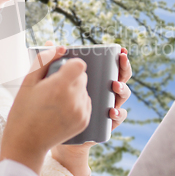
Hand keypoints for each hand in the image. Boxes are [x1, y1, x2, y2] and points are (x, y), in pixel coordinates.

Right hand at [0, 44, 91, 175]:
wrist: (26, 143)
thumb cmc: (23, 110)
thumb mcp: (28, 82)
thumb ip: (44, 60)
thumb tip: (60, 47)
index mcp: (59, 86)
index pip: (80, 65)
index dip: (70, 65)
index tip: (60, 72)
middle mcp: (74, 99)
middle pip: (82, 77)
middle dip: (71, 78)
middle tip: (53, 88)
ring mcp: (81, 112)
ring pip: (84, 90)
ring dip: (74, 91)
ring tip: (56, 102)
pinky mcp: (84, 121)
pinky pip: (86, 103)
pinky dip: (77, 103)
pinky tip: (61, 111)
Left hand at [45, 41, 131, 175]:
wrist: (55, 132)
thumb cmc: (56, 102)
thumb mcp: (53, 81)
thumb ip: (53, 61)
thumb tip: (50, 43)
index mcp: (97, 79)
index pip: (113, 66)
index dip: (119, 58)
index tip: (120, 51)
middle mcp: (106, 91)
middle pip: (121, 77)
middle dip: (125, 68)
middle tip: (122, 60)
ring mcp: (108, 106)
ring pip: (122, 95)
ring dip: (122, 89)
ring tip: (114, 86)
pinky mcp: (107, 122)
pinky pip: (118, 118)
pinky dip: (118, 114)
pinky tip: (112, 112)